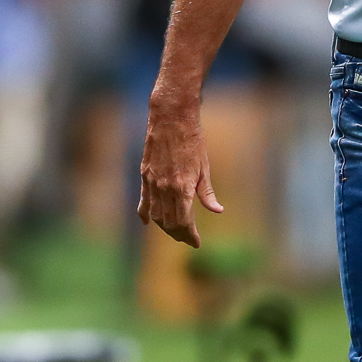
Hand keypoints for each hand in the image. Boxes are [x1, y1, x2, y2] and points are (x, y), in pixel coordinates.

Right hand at [136, 99, 223, 247]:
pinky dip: (145, 214)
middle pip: (169, 223)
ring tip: (176, 231)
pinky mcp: (145, 176)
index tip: (196, 243)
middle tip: (189, 239)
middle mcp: (165, 189)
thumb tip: (218, 211)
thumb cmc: (192, 141)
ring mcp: (152, 183)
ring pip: (156, 216)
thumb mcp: (205, 167)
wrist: (171, 119)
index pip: (184, 222)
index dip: (190, 236)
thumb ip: (207, 192)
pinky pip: (143, 201)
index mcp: (182, 188)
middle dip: (179, 235)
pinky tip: (148, 223)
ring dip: (165, 227)